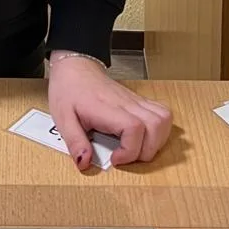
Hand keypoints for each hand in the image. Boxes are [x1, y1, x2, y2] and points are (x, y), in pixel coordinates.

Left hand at [48, 55, 171, 169]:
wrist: (76, 66)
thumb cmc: (69, 90)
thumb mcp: (63, 118)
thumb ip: (75, 142)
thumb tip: (84, 163)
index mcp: (107, 108)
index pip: (134, 128)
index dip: (129, 151)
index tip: (114, 159)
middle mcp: (127, 103)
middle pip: (156, 126)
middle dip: (146, 151)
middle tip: (126, 157)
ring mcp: (136, 101)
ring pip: (164, 119)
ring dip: (157, 141)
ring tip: (138, 149)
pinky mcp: (140, 101)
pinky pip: (163, 113)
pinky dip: (161, 129)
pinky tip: (145, 137)